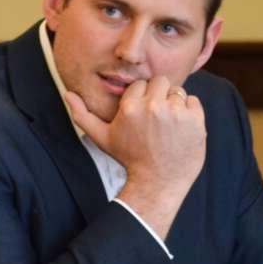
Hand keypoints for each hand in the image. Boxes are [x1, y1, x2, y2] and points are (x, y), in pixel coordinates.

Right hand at [65, 77, 205, 238]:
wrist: (157, 181)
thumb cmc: (129, 158)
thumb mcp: (102, 137)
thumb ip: (82, 114)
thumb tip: (67, 93)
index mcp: (130, 107)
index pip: (140, 85)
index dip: (141, 98)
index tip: (142, 115)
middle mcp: (153, 106)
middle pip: (160, 82)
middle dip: (158, 95)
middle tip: (156, 117)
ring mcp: (176, 112)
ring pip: (177, 92)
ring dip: (174, 105)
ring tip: (168, 125)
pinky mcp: (195, 119)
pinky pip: (193, 101)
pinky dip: (189, 112)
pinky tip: (180, 128)